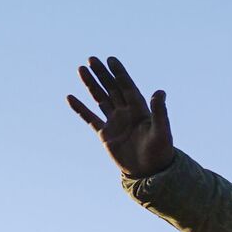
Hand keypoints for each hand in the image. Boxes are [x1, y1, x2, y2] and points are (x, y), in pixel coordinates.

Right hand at [68, 56, 174, 178]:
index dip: (119, 73)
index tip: (111, 59)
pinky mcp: (105, 134)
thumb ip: (159, 111)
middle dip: (102, 74)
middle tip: (92, 59)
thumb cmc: (160, 152)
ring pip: (100, 99)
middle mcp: (126, 113)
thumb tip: (160, 92)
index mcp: (140, 110)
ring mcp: (115, 122)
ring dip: (91, 85)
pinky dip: (80, 108)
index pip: (127, 87)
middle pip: (112, 89)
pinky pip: (90, 118)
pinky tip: (70, 97)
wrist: (150, 172)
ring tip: (81, 69)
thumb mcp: (161, 131)